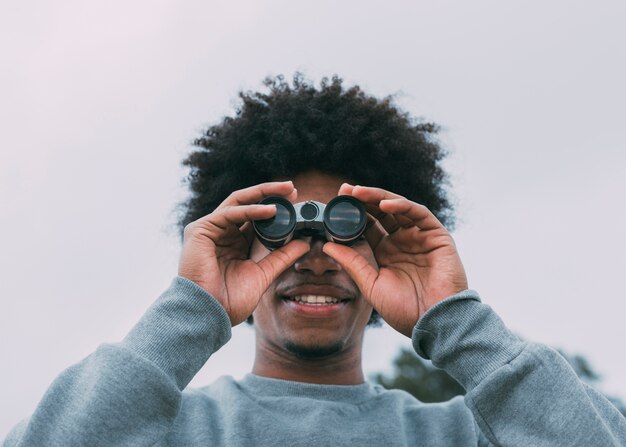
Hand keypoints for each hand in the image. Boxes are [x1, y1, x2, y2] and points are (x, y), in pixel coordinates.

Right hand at [178, 181, 309, 325]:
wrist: (209, 314)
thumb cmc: (229, 300)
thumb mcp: (263, 273)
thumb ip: (281, 257)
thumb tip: (305, 243)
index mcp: (234, 243)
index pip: (255, 218)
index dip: (275, 208)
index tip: (296, 202)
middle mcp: (221, 233)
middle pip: (247, 204)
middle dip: (270, 193)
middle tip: (293, 189)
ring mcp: (209, 229)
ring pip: (238, 202)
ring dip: (263, 194)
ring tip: (286, 192)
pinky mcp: (200, 230)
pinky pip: (229, 213)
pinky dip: (251, 210)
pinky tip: (270, 210)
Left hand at [323, 184, 467, 336]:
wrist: (434, 323)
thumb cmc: (404, 310)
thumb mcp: (371, 285)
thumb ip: (352, 263)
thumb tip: (327, 245)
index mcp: (386, 252)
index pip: (368, 225)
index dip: (353, 213)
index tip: (335, 203)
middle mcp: (403, 241)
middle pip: (381, 213)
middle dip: (363, 200)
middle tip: (344, 191)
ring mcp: (420, 236)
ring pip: (398, 208)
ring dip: (378, 197)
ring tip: (358, 192)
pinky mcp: (437, 235)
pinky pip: (419, 213)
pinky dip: (402, 205)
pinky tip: (385, 204)